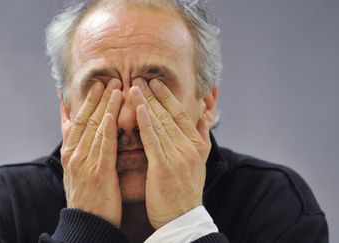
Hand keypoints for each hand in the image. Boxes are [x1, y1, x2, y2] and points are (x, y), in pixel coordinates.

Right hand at [60, 79, 122, 227]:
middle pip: (86, 118)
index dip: (86, 101)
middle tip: (108, 78)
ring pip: (96, 125)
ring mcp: (85, 161)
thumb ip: (75, 147)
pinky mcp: (99, 170)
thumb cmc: (87, 198)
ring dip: (106, 103)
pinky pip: (106, 141)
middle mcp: (75, 153)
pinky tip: (117, 109)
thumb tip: (72, 127)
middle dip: (97, 97)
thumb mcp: (76, 171)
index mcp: (70, 153)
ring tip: (116, 85)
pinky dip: (110, 122)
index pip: (77, 121)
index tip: (95, 85)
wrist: (87, 223)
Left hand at [130, 78, 211, 228]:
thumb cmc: (186, 190)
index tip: (155, 82)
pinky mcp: (163, 168)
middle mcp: (188, 147)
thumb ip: (202, 137)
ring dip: (145, 103)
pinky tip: (137, 110)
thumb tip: (206, 117)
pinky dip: (145, 124)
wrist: (184, 218)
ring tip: (132, 87)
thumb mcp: (200, 161)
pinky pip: (153, 141)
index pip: (180, 114)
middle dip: (152, 94)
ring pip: (159, 123)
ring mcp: (177, 156)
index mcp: (196, 144)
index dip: (167, 96)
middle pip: (168, 114)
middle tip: (138, 77)